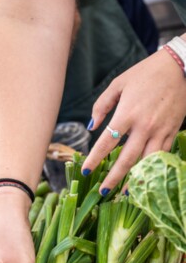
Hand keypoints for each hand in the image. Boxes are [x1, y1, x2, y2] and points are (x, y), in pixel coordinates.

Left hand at [82, 48, 185, 192]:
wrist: (180, 67)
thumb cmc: (145, 73)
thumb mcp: (118, 84)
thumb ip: (102, 106)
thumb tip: (92, 127)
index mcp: (127, 113)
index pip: (106, 143)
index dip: (94, 159)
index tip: (86, 171)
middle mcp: (143, 126)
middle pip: (126, 159)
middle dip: (113, 178)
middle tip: (103, 193)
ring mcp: (160, 131)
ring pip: (145, 162)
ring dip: (134, 180)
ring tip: (124, 194)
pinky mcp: (172, 132)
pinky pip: (161, 156)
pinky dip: (151, 169)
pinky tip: (144, 179)